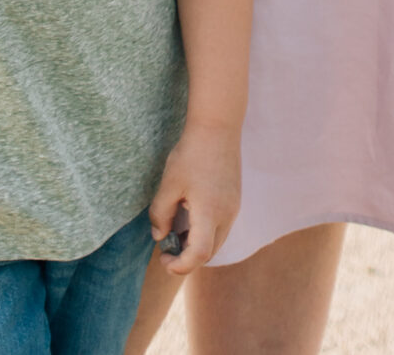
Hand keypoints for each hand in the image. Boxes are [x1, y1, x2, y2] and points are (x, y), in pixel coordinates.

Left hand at [148, 120, 242, 274]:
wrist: (217, 127)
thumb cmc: (191, 154)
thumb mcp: (169, 183)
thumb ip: (161, 213)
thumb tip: (159, 236)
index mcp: (210, 214)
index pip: (199, 255)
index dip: (180, 266)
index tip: (164, 260)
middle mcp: (226, 216)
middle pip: (209, 253)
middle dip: (187, 258)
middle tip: (167, 249)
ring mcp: (233, 208)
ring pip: (216, 240)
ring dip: (197, 245)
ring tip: (176, 233)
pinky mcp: (234, 199)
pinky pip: (221, 226)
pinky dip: (205, 231)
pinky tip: (189, 216)